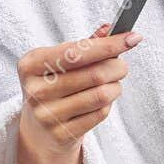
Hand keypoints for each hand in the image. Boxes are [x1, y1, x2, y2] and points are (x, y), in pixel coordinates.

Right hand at [16, 22, 141, 162]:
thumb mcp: (59, 62)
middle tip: (122, 65)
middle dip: (117, 66)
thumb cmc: (53, 86)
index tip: (132, 38)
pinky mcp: (61, 134)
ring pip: (101, 95)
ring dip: (115, 86)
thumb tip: (110, 29)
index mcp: (31, 64)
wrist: (39, 129)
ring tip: (112, 84)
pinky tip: (101, 101)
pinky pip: (100, 114)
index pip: (76, 52)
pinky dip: (108, 104)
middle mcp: (35, 90)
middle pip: (94, 74)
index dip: (108, 45)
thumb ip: (85, 45)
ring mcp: (47, 115)